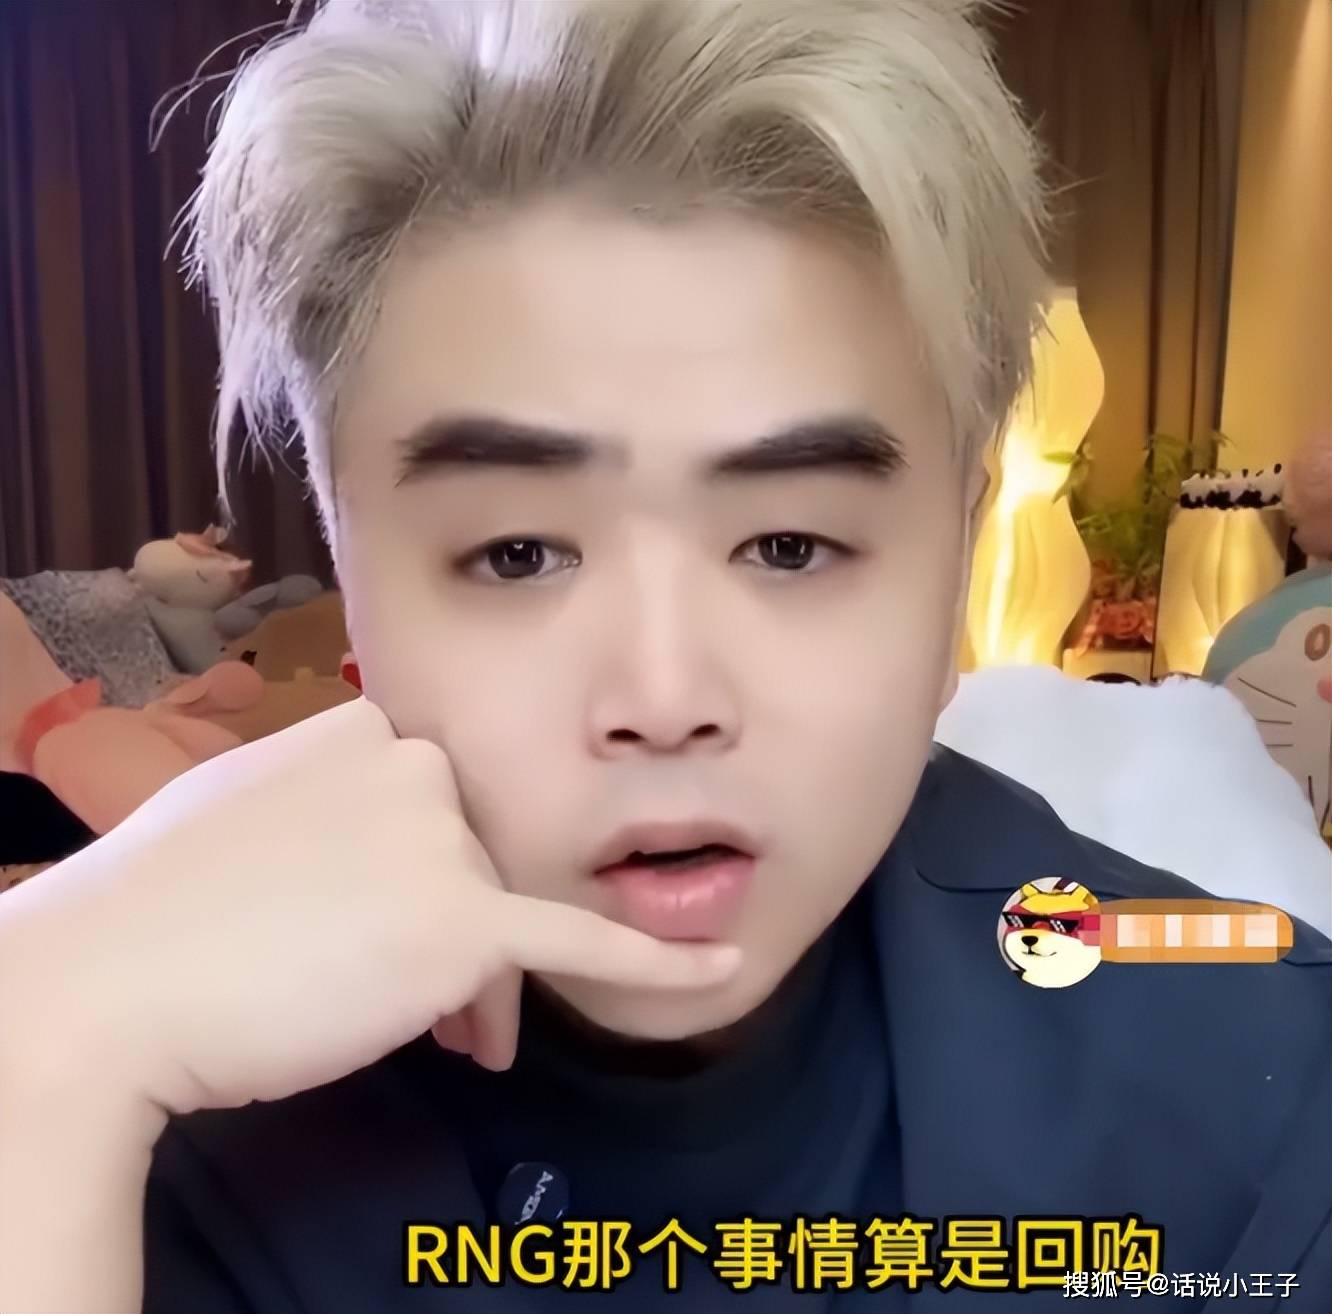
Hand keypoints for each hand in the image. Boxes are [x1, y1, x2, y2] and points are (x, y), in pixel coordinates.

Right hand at [0, 697, 738, 1120]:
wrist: (112, 984)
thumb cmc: (158, 909)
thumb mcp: (243, 819)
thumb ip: (326, 811)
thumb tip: (378, 866)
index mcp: (362, 728)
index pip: (434, 800)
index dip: (419, 871)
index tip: (380, 927)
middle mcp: (415, 764)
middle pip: (472, 856)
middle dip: (453, 929)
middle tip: (409, 993)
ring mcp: (442, 838)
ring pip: (501, 915)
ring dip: (471, 980)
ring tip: (442, 1034)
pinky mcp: (464, 920)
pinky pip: (576, 940)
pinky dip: (652, 958)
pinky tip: (716, 964)